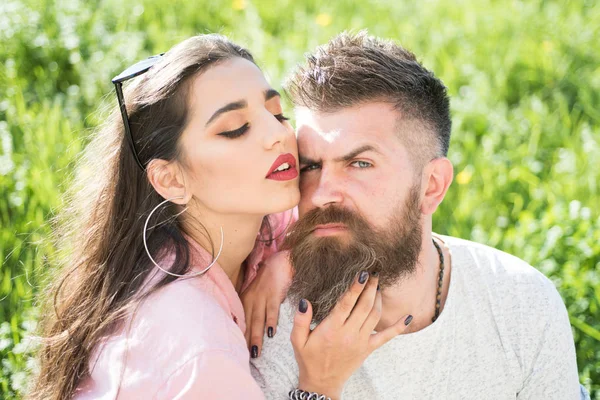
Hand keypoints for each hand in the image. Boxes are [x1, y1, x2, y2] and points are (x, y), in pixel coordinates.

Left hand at [241, 250, 292, 357]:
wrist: (279, 261)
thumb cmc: (269, 279)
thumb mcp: (256, 293)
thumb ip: (252, 308)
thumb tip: (249, 327)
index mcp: (245, 300)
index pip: (241, 322)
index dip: (239, 338)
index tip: (237, 353)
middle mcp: (251, 299)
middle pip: (247, 324)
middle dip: (245, 342)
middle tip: (244, 359)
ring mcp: (261, 297)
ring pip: (257, 320)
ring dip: (255, 336)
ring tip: (255, 352)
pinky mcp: (273, 293)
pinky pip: (271, 310)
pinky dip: (271, 321)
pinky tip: (271, 333)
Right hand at [291, 271, 411, 399]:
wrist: (322, 382)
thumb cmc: (308, 358)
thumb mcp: (297, 340)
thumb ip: (300, 320)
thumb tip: (305, 302)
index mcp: (331, 329)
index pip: (346, 304)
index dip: (356, 288)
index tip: (363, 274)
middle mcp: (349, 334)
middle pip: (364, 306)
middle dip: (371, 287)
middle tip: (375, 273)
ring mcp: (361, 341)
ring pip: (375, 316)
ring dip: (379, 299)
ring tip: (379, 286)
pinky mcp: (368, 348)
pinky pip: (386, 337)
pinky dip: (398, 327)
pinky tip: (408, 317)